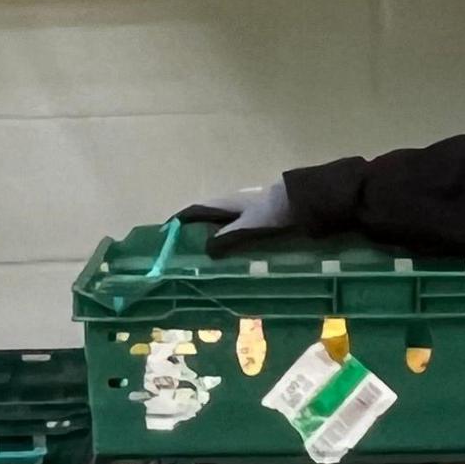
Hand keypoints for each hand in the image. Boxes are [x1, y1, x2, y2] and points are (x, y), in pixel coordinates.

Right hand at [175, 183, 293, 256]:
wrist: (300, 202)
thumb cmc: (270, 212)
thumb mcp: (245, 226)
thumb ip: (225, 238)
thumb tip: (205, 251)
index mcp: (223, 203)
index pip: (194, 211)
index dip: (178, 221)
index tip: (163, 235)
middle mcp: (230, 206)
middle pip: (205, 219)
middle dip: (192, 234)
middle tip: (181, 255)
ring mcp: (244, 212)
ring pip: (220, 227)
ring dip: (210, 240)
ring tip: (202, 261)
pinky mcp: (257, 220)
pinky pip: (235, 233)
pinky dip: (228, 243)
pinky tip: (229, 257)